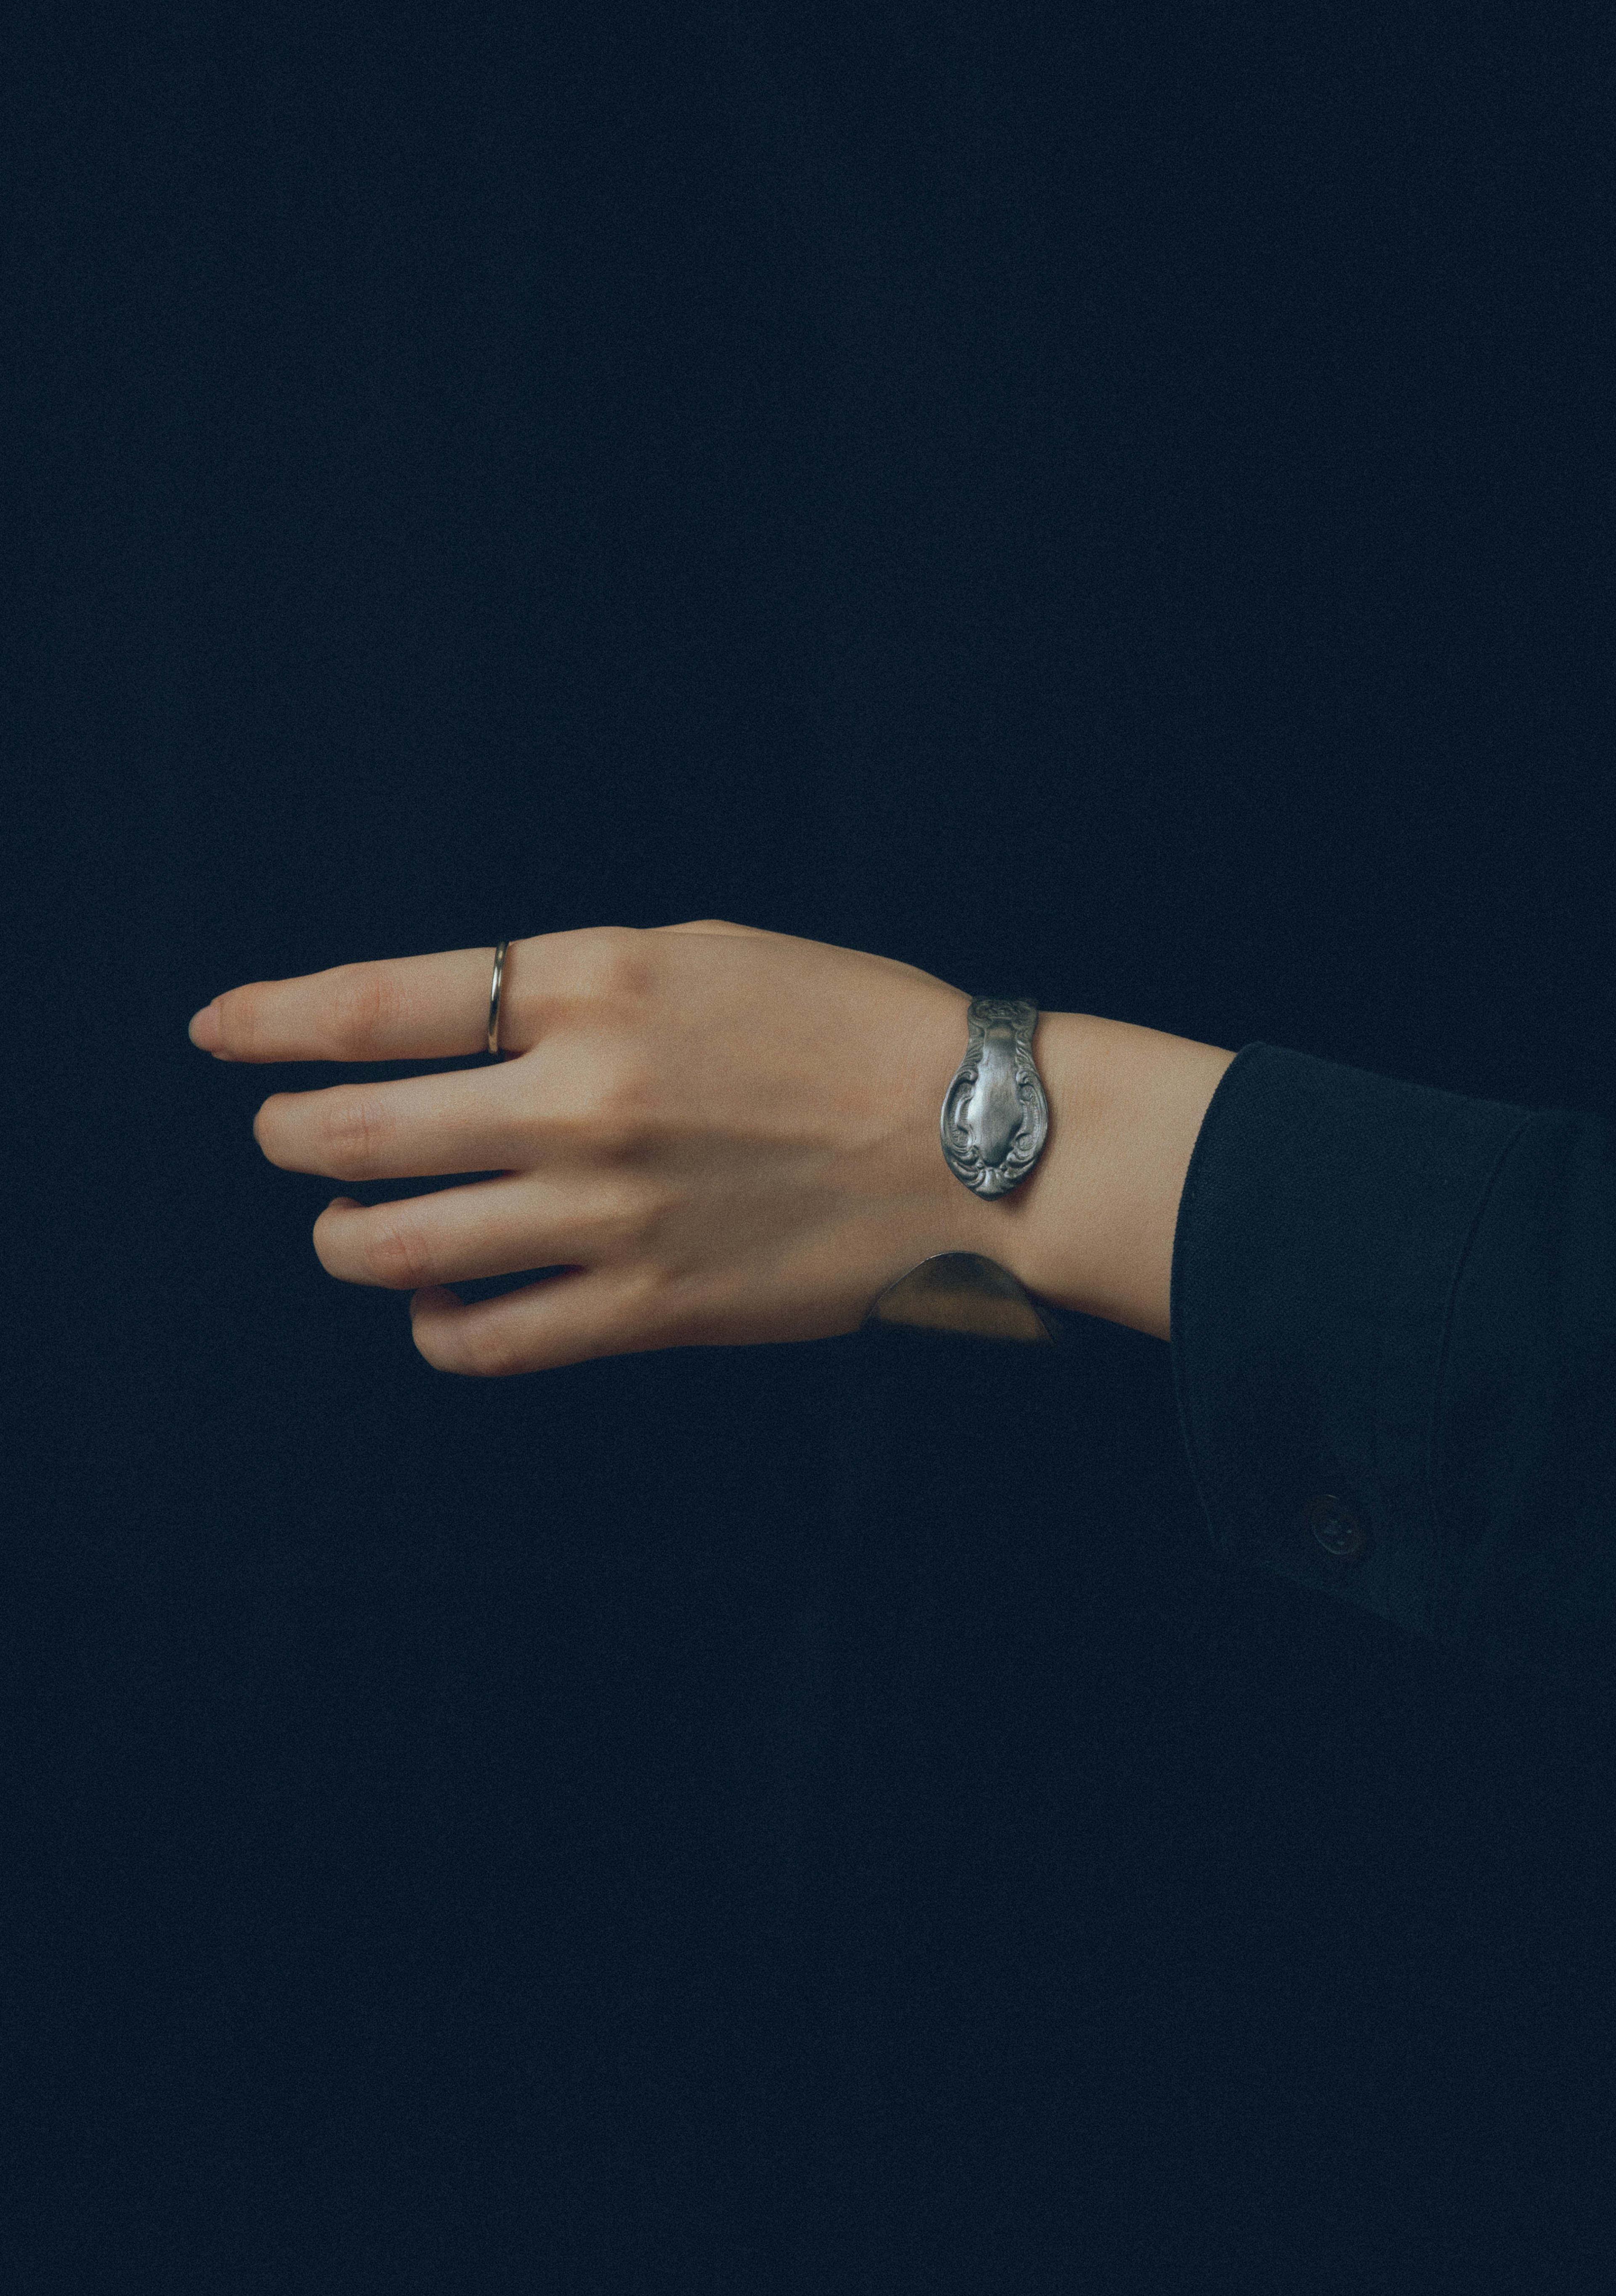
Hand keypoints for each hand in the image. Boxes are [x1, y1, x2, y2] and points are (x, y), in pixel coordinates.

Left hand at [188, 920, 1001, 1374]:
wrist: (977, 1136)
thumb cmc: (846, 1027)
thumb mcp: (700, 955)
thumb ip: (572, 987)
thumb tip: (459, 1037)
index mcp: (595, 982)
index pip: (381, 1005)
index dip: (276, 1019)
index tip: (220, 1031)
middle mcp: (584, 1096)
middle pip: (360, 1129)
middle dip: (293, 1134)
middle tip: (287, 1134)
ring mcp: (611, 1210)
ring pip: (401, 1244)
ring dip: (347, 1237)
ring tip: (351, 1227)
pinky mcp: (650, 1305)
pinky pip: (488, 1341)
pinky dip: (436, 1328)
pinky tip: (438, 1307)